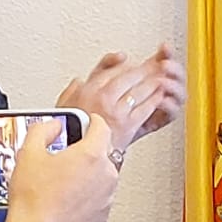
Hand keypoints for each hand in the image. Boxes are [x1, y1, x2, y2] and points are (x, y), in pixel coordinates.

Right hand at [1, 115, 119, 221]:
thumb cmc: (33, 200)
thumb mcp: (28, 153)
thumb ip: (44, 129)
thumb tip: (54, 125)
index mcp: (92, 155)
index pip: (101, 126)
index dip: (91, 120)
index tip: (85, 121)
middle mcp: (107, 174)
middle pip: (101, 151)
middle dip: (84, 150)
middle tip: (62, 156)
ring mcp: (108, 195)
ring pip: (100, 174)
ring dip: (85, 173)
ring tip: (59, 182)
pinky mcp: (104, 213)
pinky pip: (98, 195)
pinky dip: (86, 193)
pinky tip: (65, 198)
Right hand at [58, 44, 185, 151]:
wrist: (79, 159)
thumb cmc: (71, 137)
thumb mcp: (62, 109)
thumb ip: (71, 92)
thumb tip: (79, 81)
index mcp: (86, 92)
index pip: (109, 71)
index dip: (123, 65)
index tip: (130, 63)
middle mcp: (102, 99)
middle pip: (128, 78)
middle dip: (143, 71)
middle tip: (153, 67)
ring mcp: (117, 112)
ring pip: (139, 92)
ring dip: (153, 84)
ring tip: (160, 79)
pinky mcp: (128, 125)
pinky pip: (145, 109)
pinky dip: (155, 101)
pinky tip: (159, 97)